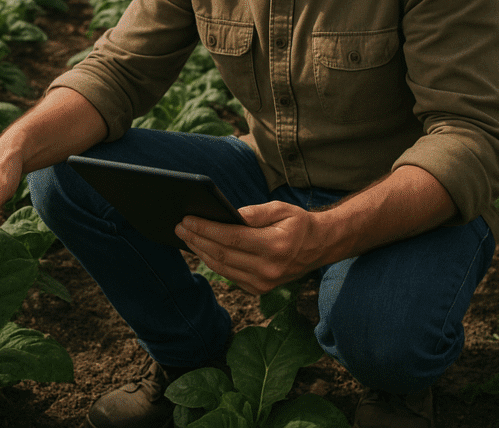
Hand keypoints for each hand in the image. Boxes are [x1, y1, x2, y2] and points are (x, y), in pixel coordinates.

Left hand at [175, 201, 326, 294]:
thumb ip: (255, 212)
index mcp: (275, 246)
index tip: (187, 219)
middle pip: (222, 255)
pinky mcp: (259, 290)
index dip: (206, 229)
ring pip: (222, 268)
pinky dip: (212, 262)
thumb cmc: (298, 223)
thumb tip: (229, 214)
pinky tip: (201, 249)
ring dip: (200, 252)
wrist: (320, 247)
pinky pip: (229, 275)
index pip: (231, 238)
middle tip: (179, 226)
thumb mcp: (281, 209)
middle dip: (197, 239)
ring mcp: (264, 283)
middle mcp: (269, 269)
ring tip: (185, 236)